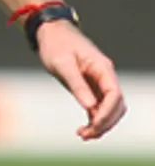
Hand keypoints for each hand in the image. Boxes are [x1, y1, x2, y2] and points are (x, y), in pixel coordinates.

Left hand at [36, 20, 126, 139]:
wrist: (49, 31)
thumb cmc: (56, 43)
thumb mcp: (63, 63)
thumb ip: (77, 84)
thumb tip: (90, 107)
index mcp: (102, 67)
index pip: (114, 95)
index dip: (107, 113)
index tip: (94, 124)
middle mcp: (104, 75)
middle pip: (116, 106)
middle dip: (105, 122)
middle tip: (87, 134)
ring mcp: (99, 81)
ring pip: (109, 109)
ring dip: (100, 124)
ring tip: (82, 135)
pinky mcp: (90, 86)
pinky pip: (98, 107)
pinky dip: (93, 119)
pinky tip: (83, 129)